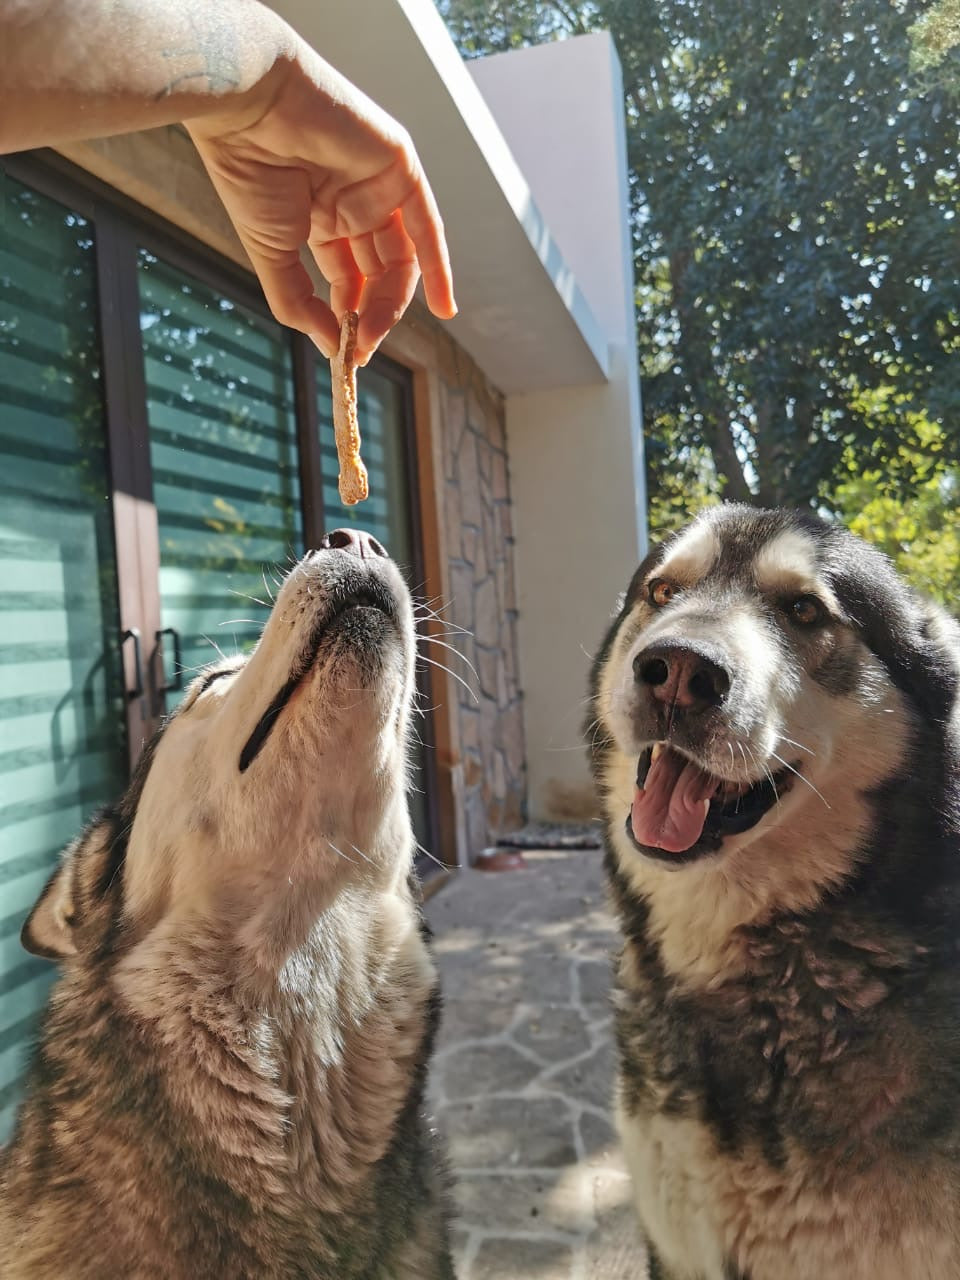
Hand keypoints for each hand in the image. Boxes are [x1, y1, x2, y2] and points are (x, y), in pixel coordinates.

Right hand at [188, 50, 456, 362]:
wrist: (250, 106)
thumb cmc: (248, 172)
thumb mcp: (271, 253)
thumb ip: (299, 303)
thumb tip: (332, 348)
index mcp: (319, 220)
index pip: (348, 280)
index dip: (349, 318)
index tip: (344, 355)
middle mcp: (351, 204)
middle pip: (377, 275)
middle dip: (372, 315)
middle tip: (361, 349)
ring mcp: (377, 186)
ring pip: (401, 258)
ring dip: (394, 302)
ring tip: (375, 335)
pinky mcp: (399, 166)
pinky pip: (427, 224)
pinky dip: (439, 266)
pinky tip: (444, 307)